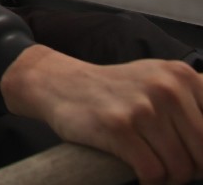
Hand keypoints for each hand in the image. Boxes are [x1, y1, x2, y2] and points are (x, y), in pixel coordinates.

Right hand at [1, 44, 202, 184]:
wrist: (60, 84)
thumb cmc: (116, 91)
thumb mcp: (159, 81)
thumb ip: (194, 104)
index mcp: (182, 76)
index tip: (190, 153)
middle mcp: (166, 87)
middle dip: (189, 168)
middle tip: (168, 163)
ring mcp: (141, 107)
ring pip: (180, 169)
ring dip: (166, 176)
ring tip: (150, 163)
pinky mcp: (118, 127)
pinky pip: (153, 173)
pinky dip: (147, 179)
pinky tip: (135, 168)